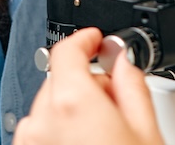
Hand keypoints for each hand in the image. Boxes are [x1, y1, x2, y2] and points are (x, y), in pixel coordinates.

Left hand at [15, 28, 164, 144]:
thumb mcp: (146, 130)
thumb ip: (133, 85)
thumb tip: (126, 59)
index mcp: (72, 103)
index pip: (68, 50)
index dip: (87, 39)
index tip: (97, 40)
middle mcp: (42, 120)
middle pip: (62, 79)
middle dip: (88, 83)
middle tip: (115, 103)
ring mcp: (29, 140)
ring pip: (51, 105)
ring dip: (73, 108)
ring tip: (103, 133)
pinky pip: (40, 129)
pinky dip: (59, 129)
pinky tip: (86, 142)